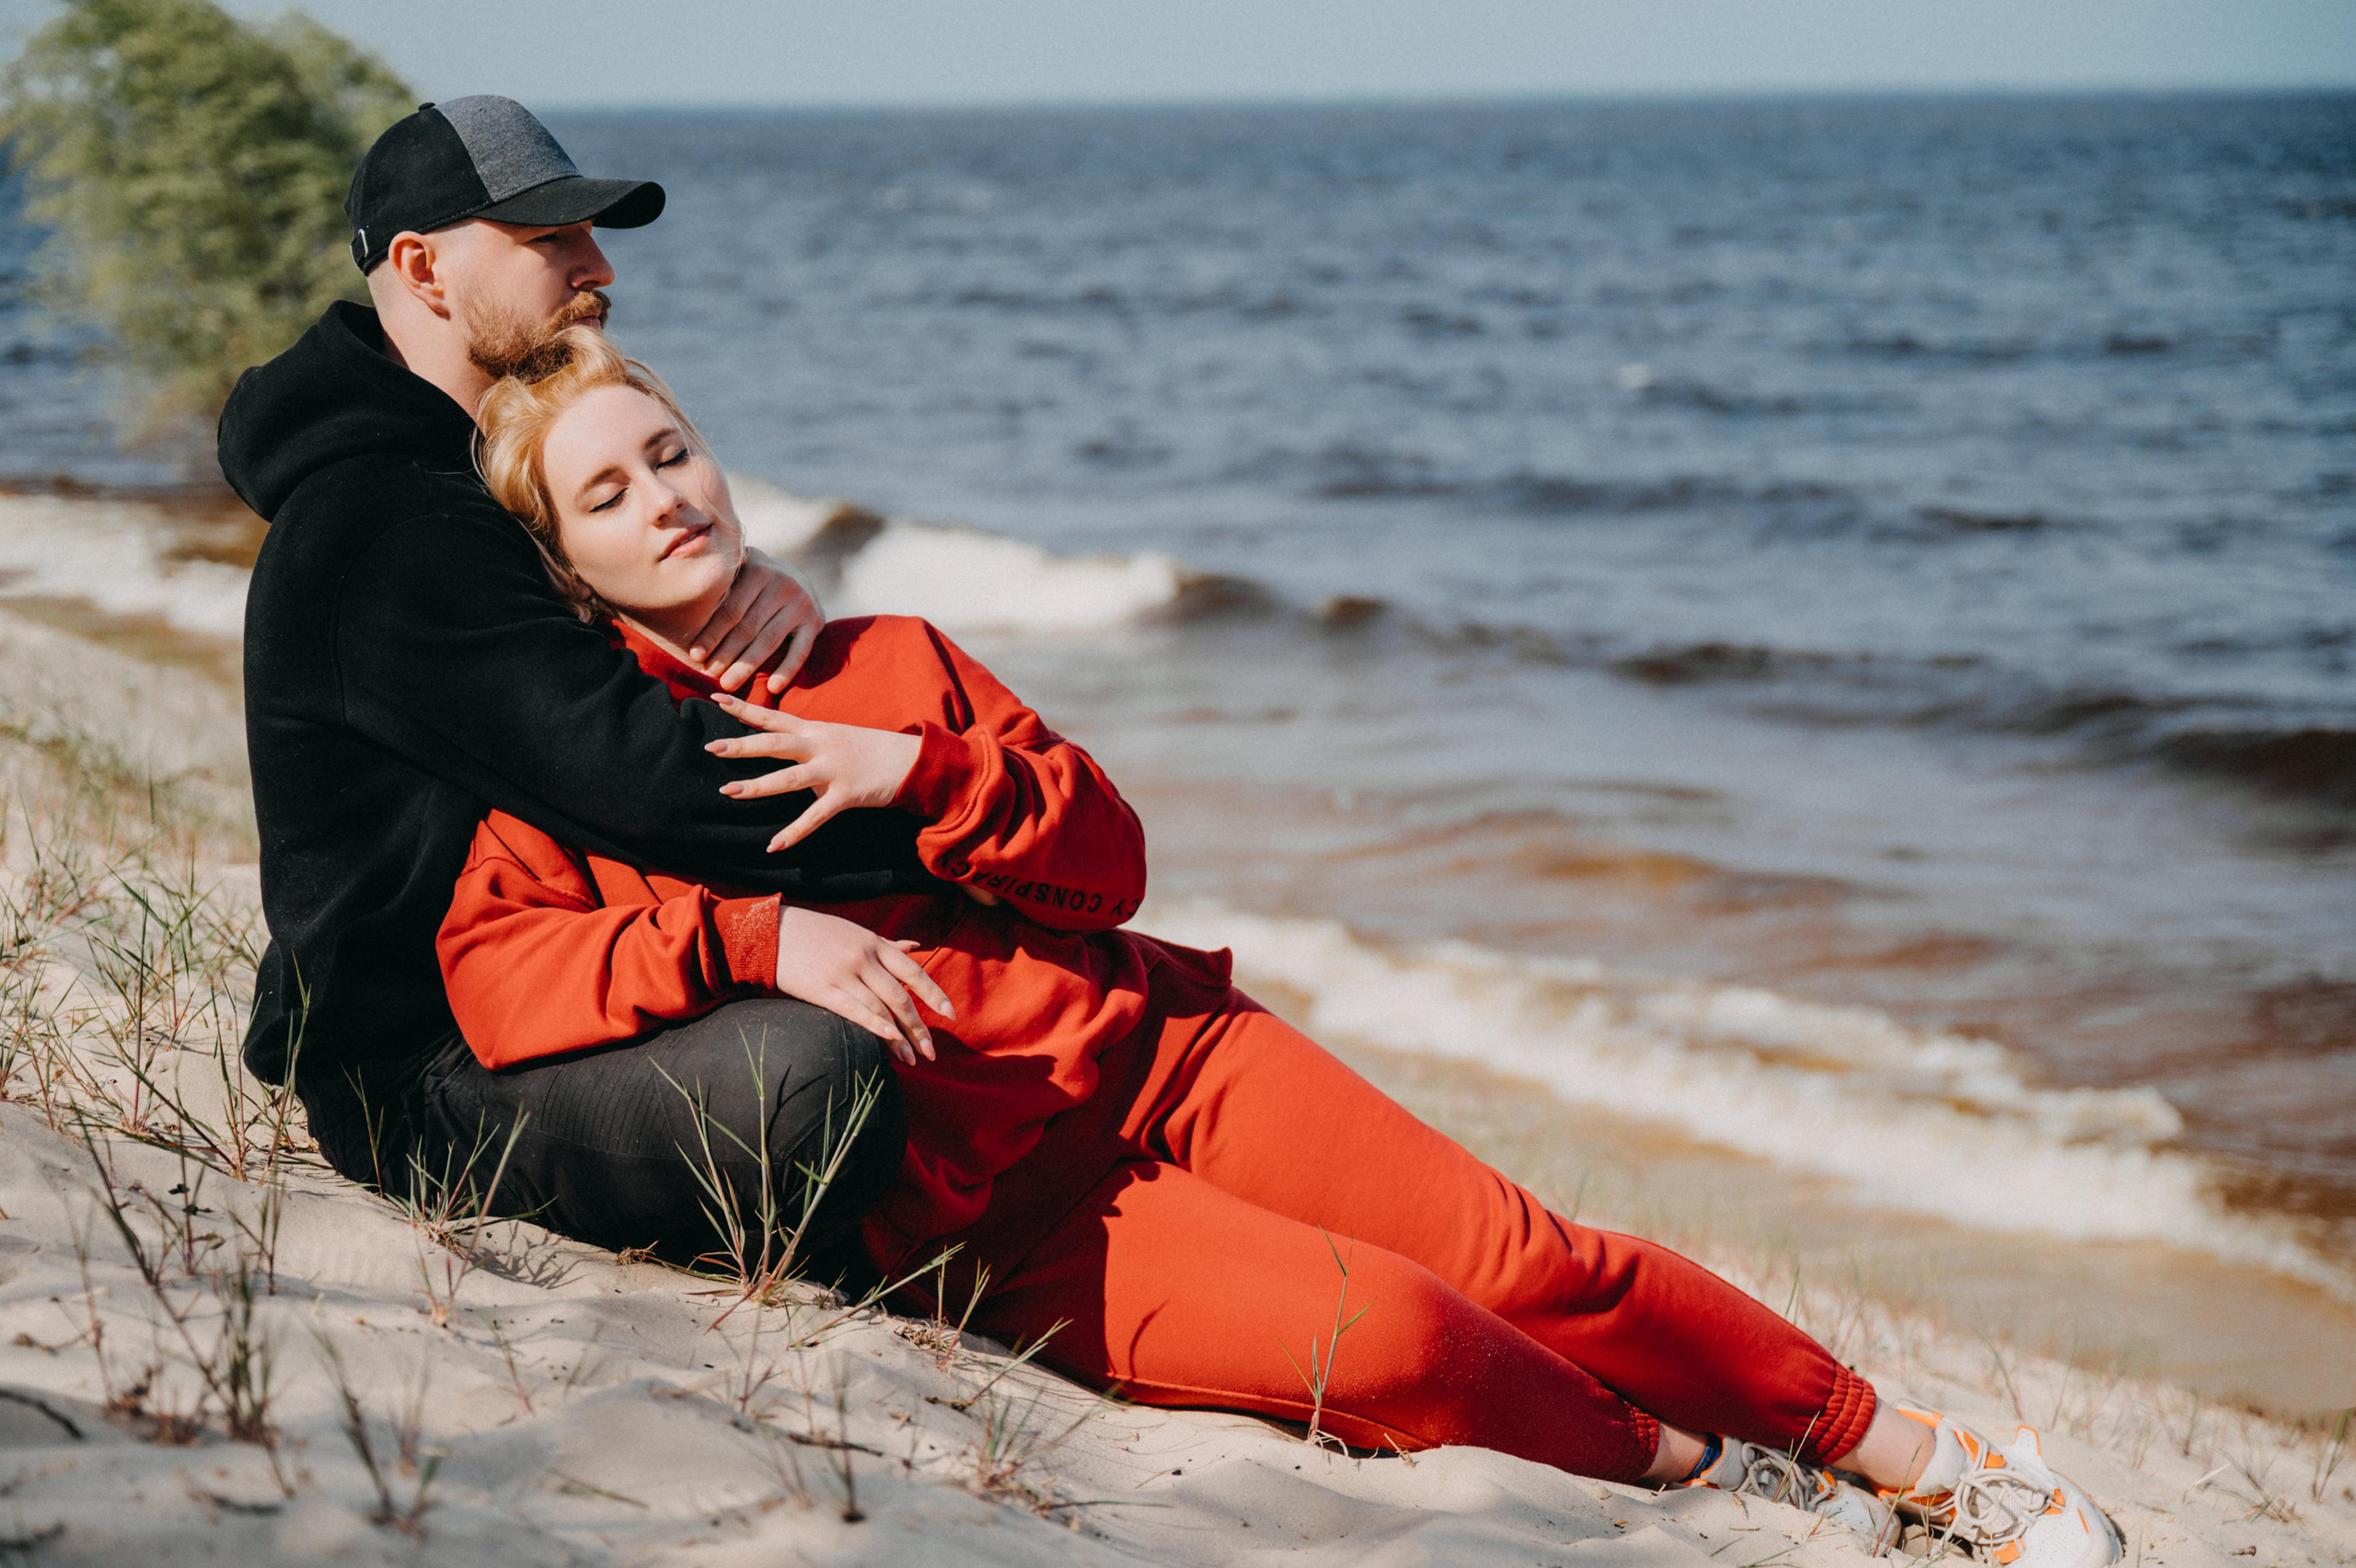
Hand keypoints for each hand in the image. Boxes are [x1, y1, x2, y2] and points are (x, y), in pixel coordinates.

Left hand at [685, 548, 822, 694]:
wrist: (796, 576)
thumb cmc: (753, 580)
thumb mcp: (739, 570)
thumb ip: (721, 582)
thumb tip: (682, 593)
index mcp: (759, 570)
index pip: (732, 609)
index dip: (712, 633)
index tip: (695, 655)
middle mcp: (784, 584)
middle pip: (749, 626)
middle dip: (726, 653)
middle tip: (709, 675)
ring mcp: (802, 603)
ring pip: (770, 640)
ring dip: (747, 665)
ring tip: (728, 684)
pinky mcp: (816, 621)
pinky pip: (800, 650)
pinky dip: (787, 670)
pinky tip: (773, 687)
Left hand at [707, 693, 922, 852]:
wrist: (912, 760)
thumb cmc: (869, 750)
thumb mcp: (835, 738)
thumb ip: (806, 746)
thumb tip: (782, 757)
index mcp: (815, 730)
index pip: (772, 716)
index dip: (743, 708)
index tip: (714, 696)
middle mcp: (820, 746)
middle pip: (775, 744)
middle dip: (742, 746)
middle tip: (712, 748)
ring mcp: (833, 770)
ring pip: (789, 778)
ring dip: (757, 786)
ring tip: (729, 791)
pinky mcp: (847, 795)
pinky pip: (815, 816)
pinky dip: (794, 832)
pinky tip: (774, 845)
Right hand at [772, 906, 953, 1065]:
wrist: (774, 931)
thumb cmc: (818, 933)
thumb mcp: (856, 932)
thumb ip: (887, 944)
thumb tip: (917, 946)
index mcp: (875, 943)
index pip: (914, 971)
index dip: (934, 994)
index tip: (950, 1015)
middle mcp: (864, 957)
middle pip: (901, 996)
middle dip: (919, 1027)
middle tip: (931, 1052)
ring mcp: (844, 973)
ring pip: (881, 1008)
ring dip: (899, 1037)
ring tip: (911, 1059)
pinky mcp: (822, 989)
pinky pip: (854, 1010)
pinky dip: (874, 1026)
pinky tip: (888, 1041)